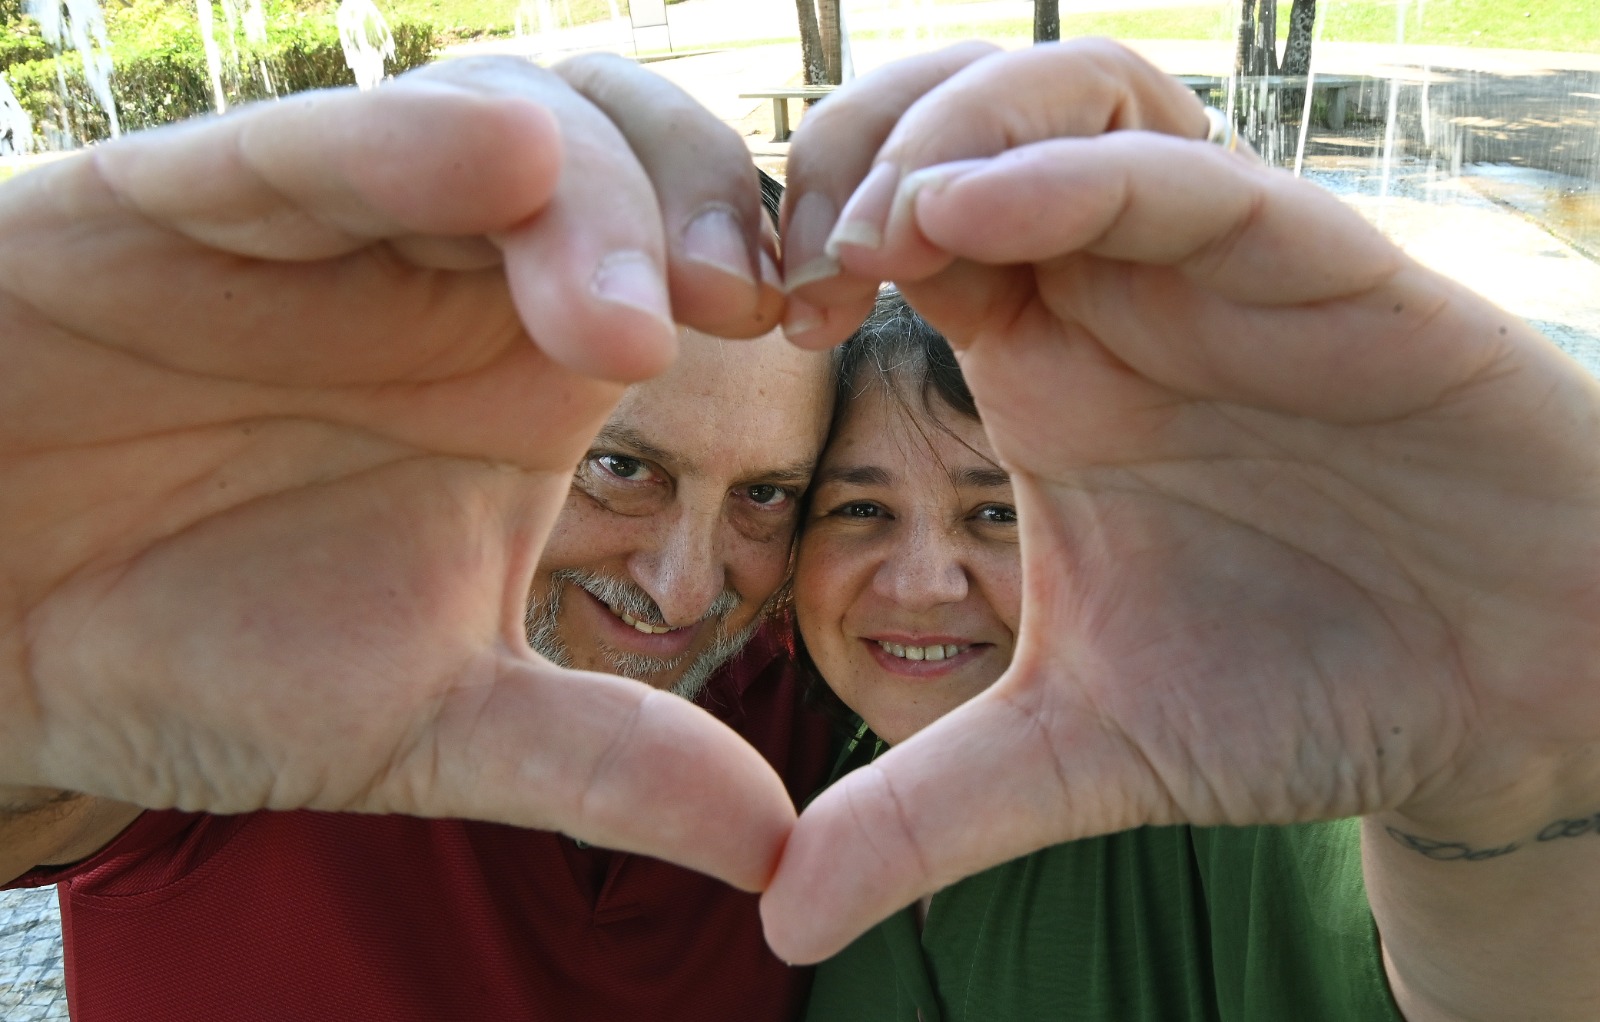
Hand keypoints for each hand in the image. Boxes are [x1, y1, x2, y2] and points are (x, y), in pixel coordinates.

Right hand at [0, 55, 792, 889]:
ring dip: (590, 192)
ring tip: (632, 320)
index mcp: (524, 370)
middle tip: (757, 307)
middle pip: (623, 158)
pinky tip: (496, 150)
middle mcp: (445, 276)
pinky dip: (403, 139)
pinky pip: (306, 147)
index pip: (681, 259)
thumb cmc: (198, 654)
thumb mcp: (431, 723)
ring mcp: (324, 228)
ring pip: (492, 121)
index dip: (768, 265)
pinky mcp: (179, 205)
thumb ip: (602, 763)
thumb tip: (779, 846)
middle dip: (703, 207)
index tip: (828, 334)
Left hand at [765, 39, 1599, 960]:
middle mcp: (1116, 298)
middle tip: (782, 257)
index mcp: (1042, 373)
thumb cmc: (1302, 689)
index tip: (738, 324)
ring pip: (1070, 99)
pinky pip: (1189, 176)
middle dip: (849, 147)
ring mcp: (1216, 271)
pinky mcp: (1327, 270)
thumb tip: (775, 911)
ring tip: (874, 234)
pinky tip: (970, 217)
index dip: (796, 247)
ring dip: (947, 133)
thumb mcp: (1078, 752)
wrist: (1504, 699)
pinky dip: (1076, 177)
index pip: (888, 236)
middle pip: (958, 126)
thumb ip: (925, 811)